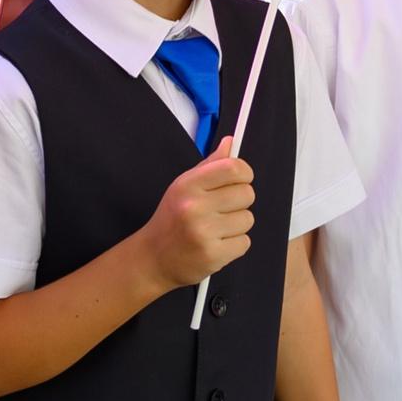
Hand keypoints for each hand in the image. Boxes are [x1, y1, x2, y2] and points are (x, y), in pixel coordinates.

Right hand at [136, 139, 253, 288]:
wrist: (154, 258)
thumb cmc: (172, 218)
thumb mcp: (185, 186)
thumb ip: (210, 165)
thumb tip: (230, 142)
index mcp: (188, 185)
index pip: (233, 168)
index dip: (244, 172)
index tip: (240, 179)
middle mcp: (194, 207)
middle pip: (246, 194)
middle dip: (240, 201)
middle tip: (223, 209)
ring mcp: (203, 233)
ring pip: (248, 219)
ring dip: (237, 225)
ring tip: (217, 228)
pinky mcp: (213, 255)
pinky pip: (244, 242)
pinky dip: (234, 244)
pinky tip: (216, 243)